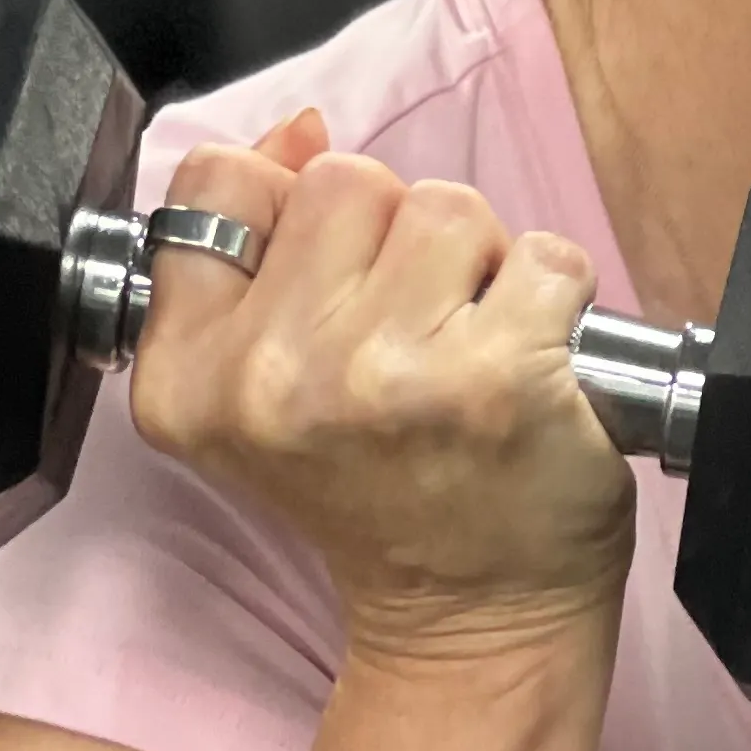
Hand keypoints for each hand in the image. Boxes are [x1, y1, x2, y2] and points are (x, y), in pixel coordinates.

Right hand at [125, 106, 639, 667]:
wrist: (472, 618)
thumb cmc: (386, 491)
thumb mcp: (273, 377)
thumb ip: (265, 244)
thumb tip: (301, 131)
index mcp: (192, 375)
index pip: (217, 182)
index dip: (288, 205)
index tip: (329, 280)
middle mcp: (272, 377)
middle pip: (346, 181)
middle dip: (397, 238)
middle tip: (414, 334)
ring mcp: (384, 377)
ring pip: (447, 206)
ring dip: (482, 266)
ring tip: (472, 349)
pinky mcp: (495, 380)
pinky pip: (545, 257)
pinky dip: (558, 300)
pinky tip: (532, 371)